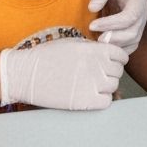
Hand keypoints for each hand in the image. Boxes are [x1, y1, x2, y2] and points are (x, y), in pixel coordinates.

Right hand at [0, 38, 127, 109]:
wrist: (24, 74)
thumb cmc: (46, 56)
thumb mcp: (73, 44)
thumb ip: (94, 47)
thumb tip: (110, 47)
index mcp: (94, 50)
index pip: (121, 56)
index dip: (117, 59)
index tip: (110, 63)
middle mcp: (96, 66)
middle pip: (118, 72)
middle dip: (110, 73)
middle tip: (98, 74)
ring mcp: (90, 84)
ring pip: (113, 86)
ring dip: (106, 86)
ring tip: (92, 85)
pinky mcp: (82, 102)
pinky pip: (105, 102)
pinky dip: (101, 100)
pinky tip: (90, 96)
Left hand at [87, 0, 146, 50]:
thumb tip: (92, 8)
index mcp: (138, 2)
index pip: (129, 18)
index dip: (111, 24)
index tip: (93, 25)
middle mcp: (142, 15)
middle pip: (133, 33)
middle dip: (114, 39)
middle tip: (96, 39)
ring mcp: (139, 24)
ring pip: (132, 42)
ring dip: (116, 46)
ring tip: (98, 45)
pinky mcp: (134, 30)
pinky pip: (130, 46)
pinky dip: (119, 50)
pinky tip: (104, 48)